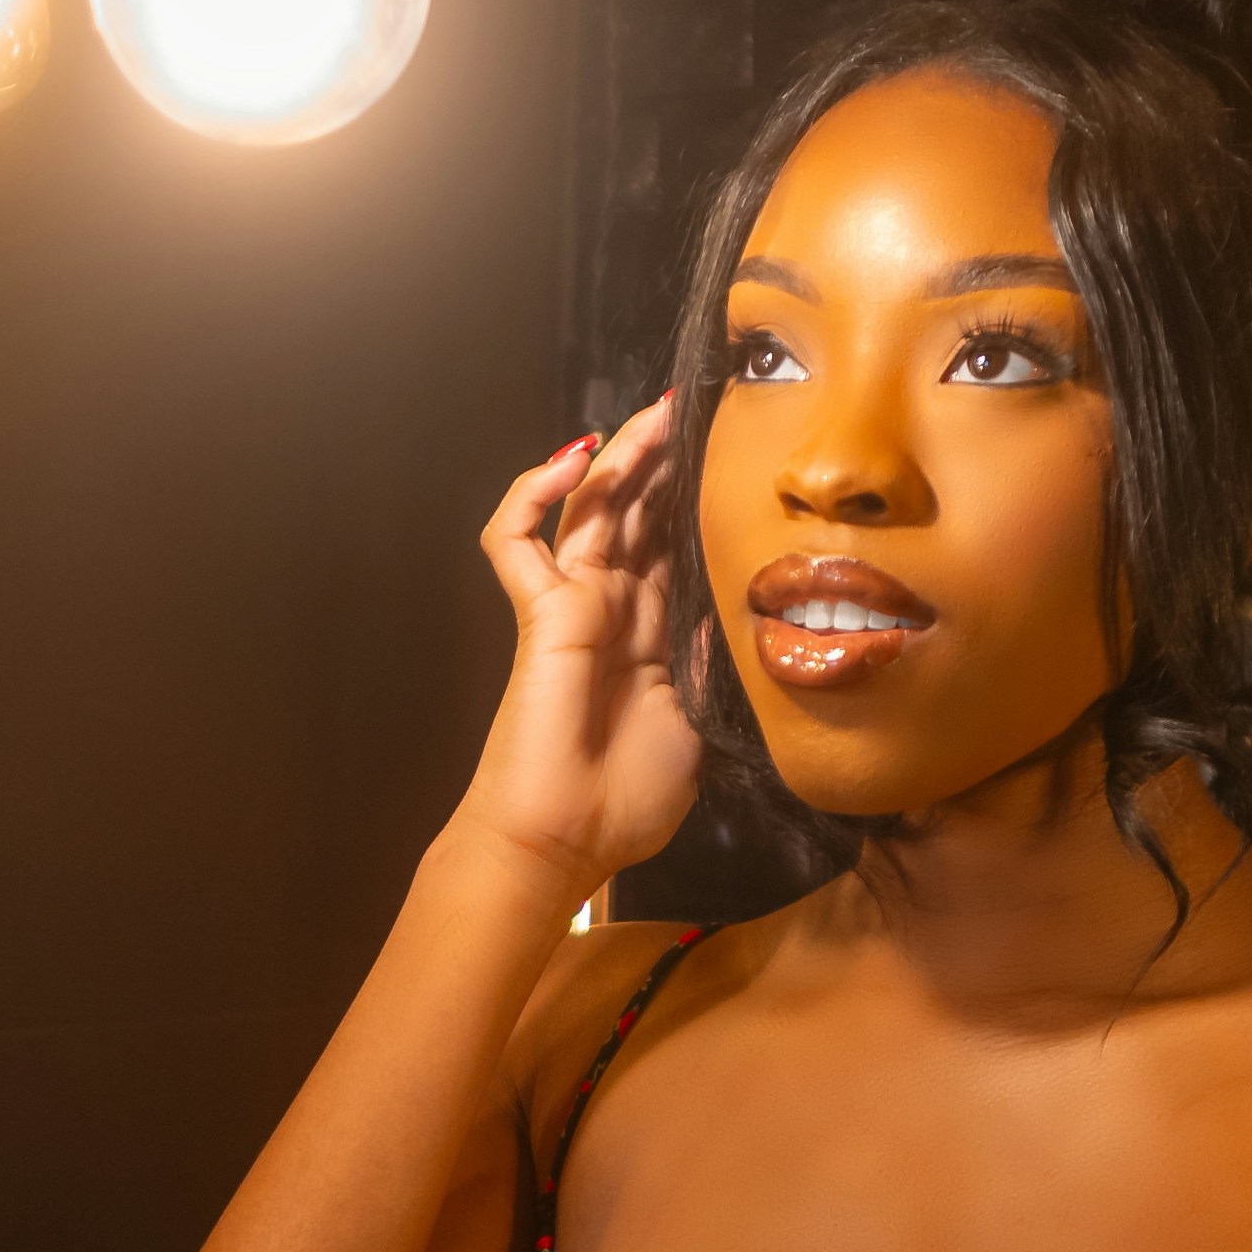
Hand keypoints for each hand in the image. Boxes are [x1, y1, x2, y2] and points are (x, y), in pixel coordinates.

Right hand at [457, 397, 706, 902]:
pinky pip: (515, 538)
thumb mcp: (700, 726)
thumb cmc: (627, 803)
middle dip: (667, 462)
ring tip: (657, 413)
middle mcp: (614, 609)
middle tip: (700, 410)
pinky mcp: (539, 610)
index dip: (699, 504)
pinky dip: (535, 491)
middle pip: (640, 513)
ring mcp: (573, 605)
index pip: (678, 547)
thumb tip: (736, 610)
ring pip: (592, 507)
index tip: (733, 462)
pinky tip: (575, 458)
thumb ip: (714, 666)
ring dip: (621, 457)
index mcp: (652, 635)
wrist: (567, 841)